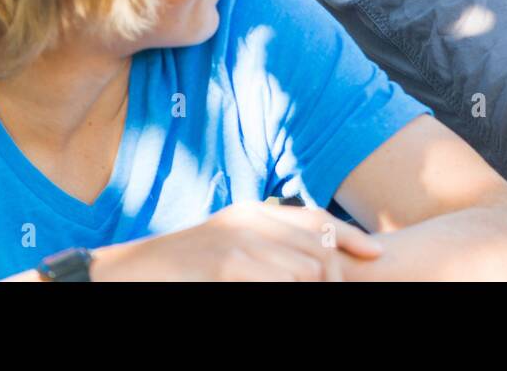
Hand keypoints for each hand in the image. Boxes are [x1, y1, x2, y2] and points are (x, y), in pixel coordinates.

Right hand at [89, 202, 383, 280]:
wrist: (130, 274)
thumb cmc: (182, 267)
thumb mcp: (229, 243)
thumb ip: (267, 243)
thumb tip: (316, 256)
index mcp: (251, 212)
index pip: (317, 219)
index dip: (351, 236)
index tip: (376, 253)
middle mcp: (249, 220)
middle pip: (319, 251)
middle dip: (331, 278)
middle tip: (329, 290)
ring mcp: (238, 242)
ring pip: (307, 271)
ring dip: (311, 289)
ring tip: (305, 294)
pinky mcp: (227, 265)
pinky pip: (281, 284)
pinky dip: (288, 293)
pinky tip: (275, 294)